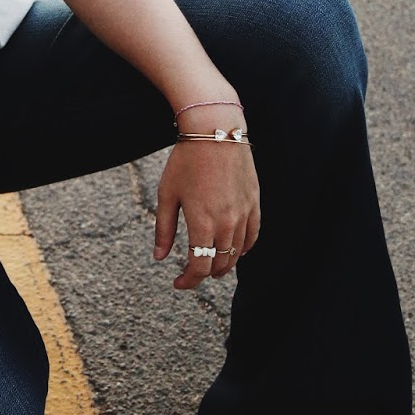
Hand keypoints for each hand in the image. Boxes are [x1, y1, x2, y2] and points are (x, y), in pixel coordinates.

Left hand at [153, 139, 260, 289]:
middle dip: (205, 273)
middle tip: (191, 273)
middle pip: (220, 264)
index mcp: (202, 223)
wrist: (215, 131)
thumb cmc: (186, 161)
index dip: (189, 281)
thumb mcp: (167, 194)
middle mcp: (227, 222)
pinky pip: (253, 236)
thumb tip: (160, 258)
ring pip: (237, 253)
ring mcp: (244, 213)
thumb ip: (164, 229)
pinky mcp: (254, 203)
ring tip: (211, 264)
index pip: (199, 266)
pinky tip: (234, 250)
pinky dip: (243, 248)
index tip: (178, 284)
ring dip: (224, 264)